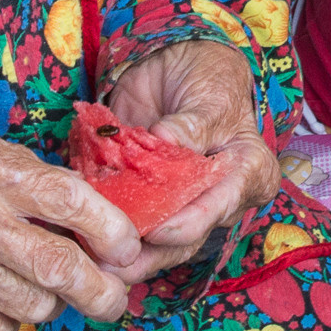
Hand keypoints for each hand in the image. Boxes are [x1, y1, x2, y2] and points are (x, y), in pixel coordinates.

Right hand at [0, 101, 141, 330]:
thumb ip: (19, 167)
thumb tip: (80, 202)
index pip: (71, 202)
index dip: (113, 231)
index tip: (127, 245)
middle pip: (62, 271)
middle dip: (103, 293)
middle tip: (113, 297)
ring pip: (33, 307)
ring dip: (50, 302)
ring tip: (39, 283)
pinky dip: (7, 322)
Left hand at [99, 40, 278, 282]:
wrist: (182, 68)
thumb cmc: (209, 79)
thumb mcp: (210, 97)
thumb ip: (192, 124)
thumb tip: (167, 140)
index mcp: (247, 174)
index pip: (219, 207)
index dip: (188, 224)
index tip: (158, 231)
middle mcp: (218, 198)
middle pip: (186, 237)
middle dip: (149, 254)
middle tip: (114, 262)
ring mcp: (183, 202)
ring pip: (157, 240)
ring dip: (124, 251)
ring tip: (93, 258)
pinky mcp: (151, 198)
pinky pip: (132, 217)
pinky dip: (108, 225)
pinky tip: (83, 234)